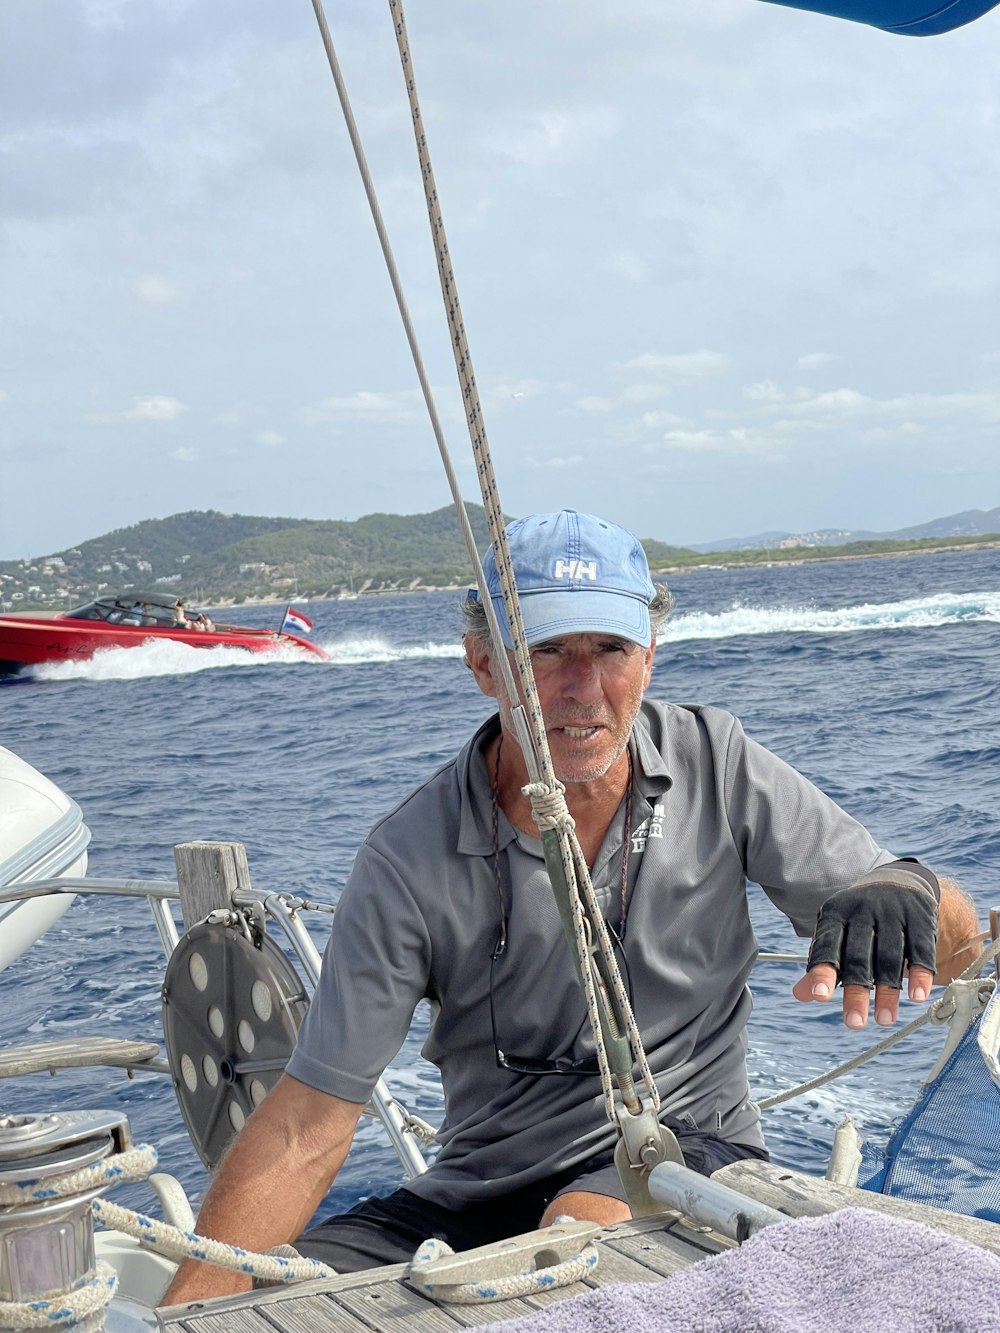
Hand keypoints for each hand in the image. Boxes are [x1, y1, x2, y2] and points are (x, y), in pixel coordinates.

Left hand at [792, 863, 938, 1028]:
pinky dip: (919, 973)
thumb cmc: (859, 919)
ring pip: (890, 956)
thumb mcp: (838, 933)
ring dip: (888, 991)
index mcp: (836, 914)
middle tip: (854, 1024)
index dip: (823, 970)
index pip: (827, 945)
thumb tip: (801, 995)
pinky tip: (916, 997)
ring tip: (884, 1021)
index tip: (821, 997)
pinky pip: (920, 949)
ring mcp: (893, 913)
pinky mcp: (921, 918)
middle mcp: (862, 911)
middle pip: (859, 956)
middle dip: (856, 991)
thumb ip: (823, 963)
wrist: (898, 880)